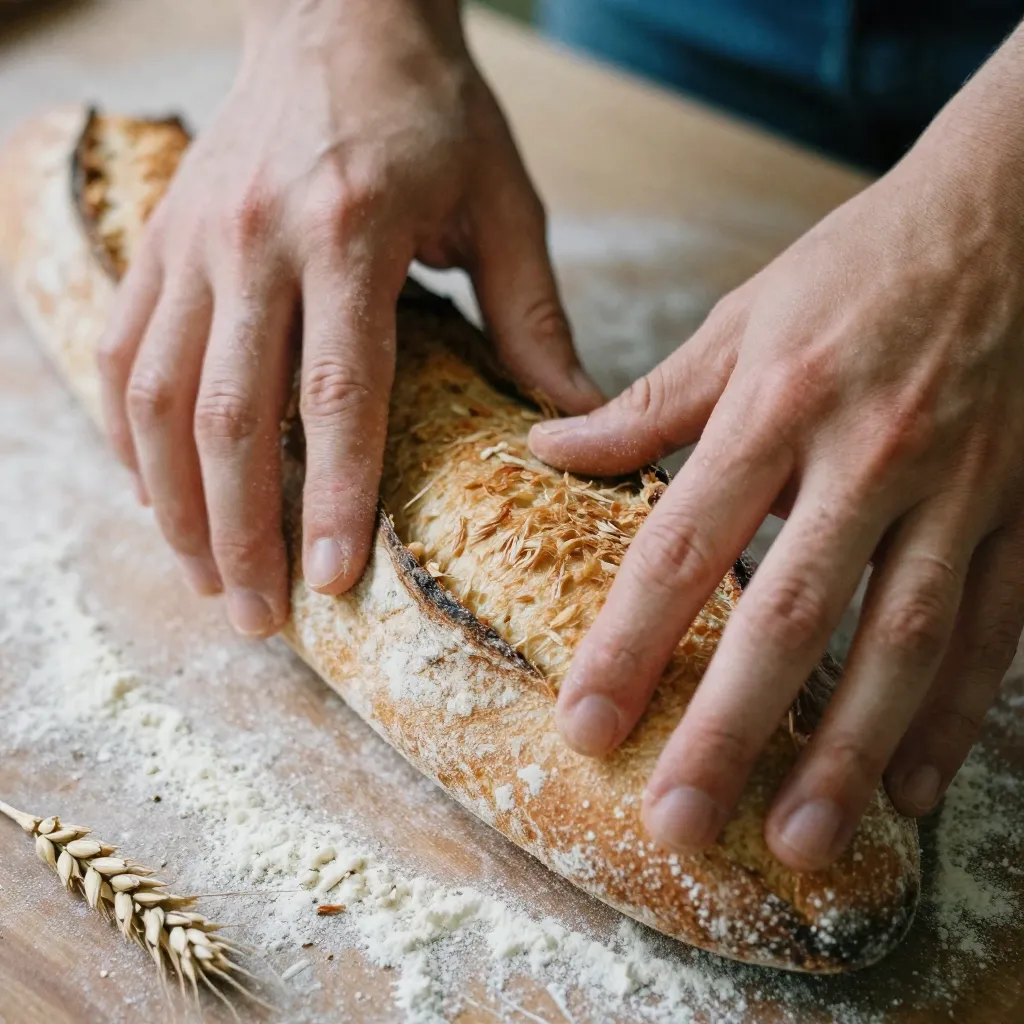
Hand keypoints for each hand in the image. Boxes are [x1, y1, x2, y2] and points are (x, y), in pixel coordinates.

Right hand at [97, 0, 600, 636]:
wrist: (336, 11)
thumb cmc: (430, 111)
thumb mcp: (503, 203)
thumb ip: (531, 315)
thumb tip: (569, 423)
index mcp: (351, 232)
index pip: (336, 392)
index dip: (329, 496)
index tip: (330, 583)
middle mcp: (254, 240)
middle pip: (228, 414)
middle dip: (242, 532)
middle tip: (260, 620)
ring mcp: (193, 240)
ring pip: (158, 397)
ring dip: (176, 503)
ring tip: (208, 581)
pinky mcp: (161, 241)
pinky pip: (124, 353)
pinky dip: (133, 436)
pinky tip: (158, 495)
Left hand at [529, 36, 1023, 870]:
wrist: (1016, 210)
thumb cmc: (860, 265)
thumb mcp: (743, 319)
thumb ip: (649, 404)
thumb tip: (549, 450)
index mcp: (779, 403)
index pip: (683, 545)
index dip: (629, 643)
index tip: (586, 727)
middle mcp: (868, 454)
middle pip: (789, 613)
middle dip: (731, 728)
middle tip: (679, 822)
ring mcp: (959, 488)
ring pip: (901, 640)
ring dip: (848, 751)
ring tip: (798, 841)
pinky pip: (992, 626)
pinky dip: (956, 712)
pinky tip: (916, 786)